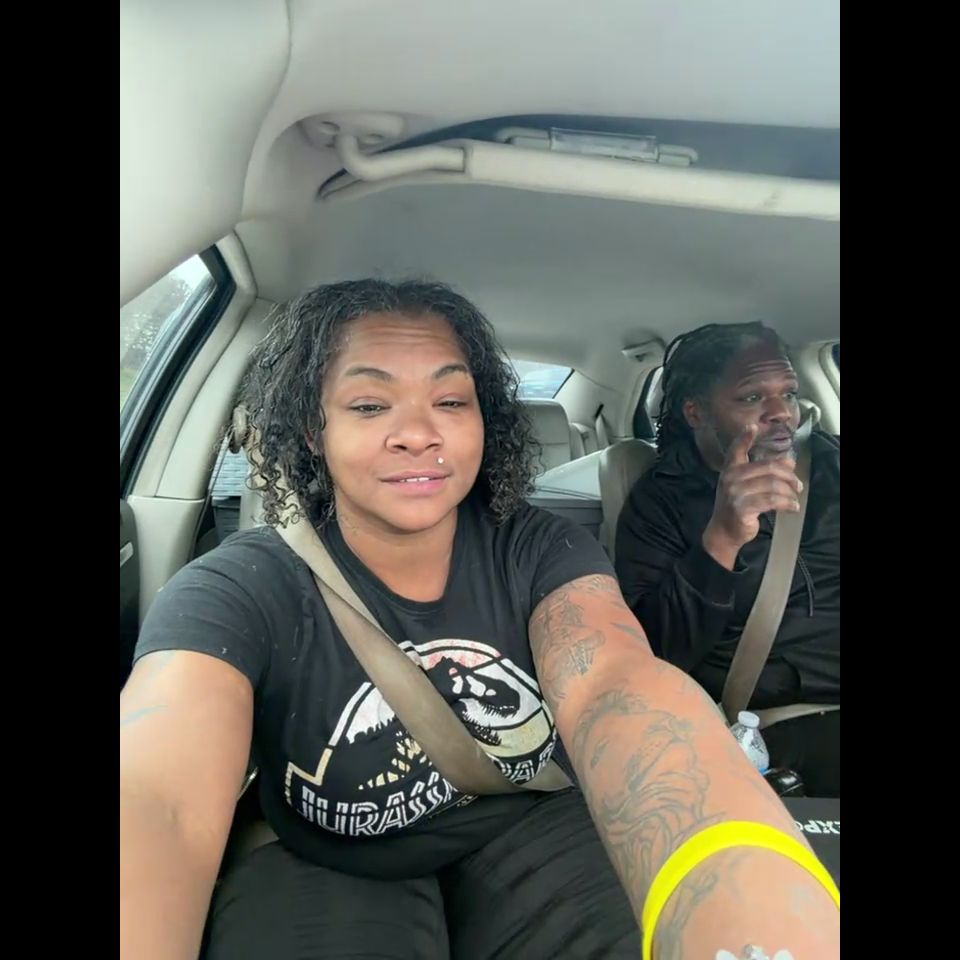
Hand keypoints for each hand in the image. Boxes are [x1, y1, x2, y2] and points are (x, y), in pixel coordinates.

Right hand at [703, 425, 801, 568]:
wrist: (723, 532)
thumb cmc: (736, 507)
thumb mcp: (747, 487)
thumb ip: (765, 473)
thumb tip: (789, 462)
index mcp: (730, 470)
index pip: (736, 449)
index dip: (744, 437)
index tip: (753, 427)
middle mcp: (731, 478)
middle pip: (768, 468)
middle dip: (788, 476)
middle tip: (797, 485)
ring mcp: (735, 493)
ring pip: (773, 485)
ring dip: (789, 492)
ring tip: (795, 498)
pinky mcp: (742, 507)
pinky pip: (772, 500)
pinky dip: (786, 504)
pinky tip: (791, 507)